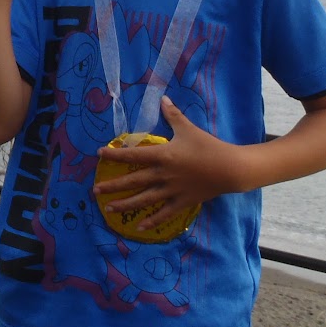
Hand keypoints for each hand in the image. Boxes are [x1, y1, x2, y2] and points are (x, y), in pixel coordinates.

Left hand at [92, 98, 249, 231]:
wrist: (229, 168)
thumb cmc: (208, 146)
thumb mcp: (188, 129)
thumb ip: (173, 115)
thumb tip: (163, 98)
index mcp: (163, 156)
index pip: (133, 155)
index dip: (115, 154)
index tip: (99, 154)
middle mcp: (163, 175)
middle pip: (133, 181)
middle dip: (113, 186)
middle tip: (96, 190)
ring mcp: (172, 191)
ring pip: (144, 200)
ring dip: (125, 205)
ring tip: (108, 209)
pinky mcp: (182, 202)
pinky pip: (163, 214)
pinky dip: (151, 221)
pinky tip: (139, 228)